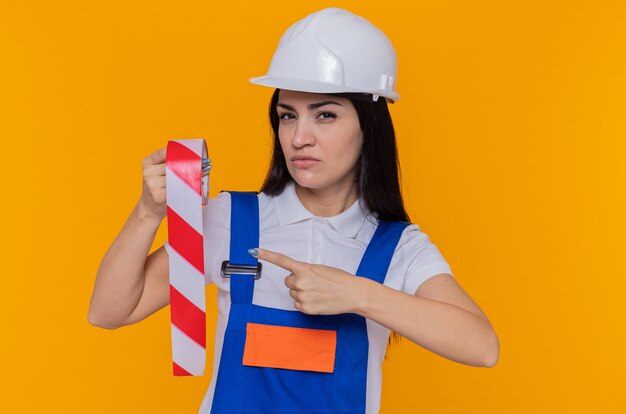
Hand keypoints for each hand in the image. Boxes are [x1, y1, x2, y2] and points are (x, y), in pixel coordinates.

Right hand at [137, 146, 209, 221]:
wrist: (149, 209)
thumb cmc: (159, 189)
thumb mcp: (158, 173)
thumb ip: (169, 164)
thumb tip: (195, 157)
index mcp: (147, 162)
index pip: (164, 152)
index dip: (180, 153)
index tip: (195, 154)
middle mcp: (148, 172)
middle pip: (173, 165)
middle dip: (191, 165)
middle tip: (207, 164)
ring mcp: (151, 184)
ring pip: (177, 177)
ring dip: (192, 176)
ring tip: (205, 173)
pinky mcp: (158, 196)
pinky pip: (177, 189)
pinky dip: (188, 187)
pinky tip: (197, 185)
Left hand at [251, 248, 369, 314]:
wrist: (352, 294)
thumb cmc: (339, 279)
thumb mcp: (320, 269)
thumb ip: (305, 271)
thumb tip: (296, 277)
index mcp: (304, 269)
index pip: (282, 260)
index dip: (267, 255)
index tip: (254, 251)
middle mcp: (300, 282)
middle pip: (288, 281)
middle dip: (297, 281)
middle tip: (313, 283)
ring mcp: (302, 296)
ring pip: (293, 293)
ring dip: (302, 292)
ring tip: (318, 292)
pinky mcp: (305, 308)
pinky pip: (297, 304)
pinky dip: (305, 302)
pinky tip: (317, 300)